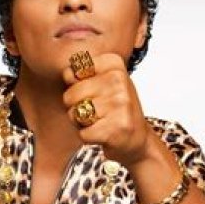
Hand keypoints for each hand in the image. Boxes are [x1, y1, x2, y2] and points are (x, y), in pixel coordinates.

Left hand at [62, 51, 153, 167]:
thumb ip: (80, 75)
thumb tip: (68, 73)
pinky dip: (88, 137)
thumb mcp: (100, 83)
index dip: (76, 84)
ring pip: (75, 114)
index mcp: (114, 65)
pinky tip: (102, 133)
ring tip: (99, 121)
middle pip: (71, 94)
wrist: (136, 138)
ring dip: (81, 123)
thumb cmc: (113, 109)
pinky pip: (83, 133)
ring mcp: (120, 103)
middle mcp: (119, 80)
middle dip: (75, 107)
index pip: (75, 70)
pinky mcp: (118, 126)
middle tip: (95, 111)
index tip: (93, 91)